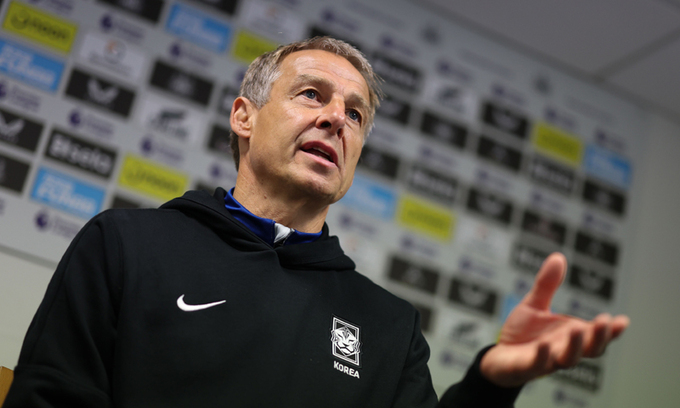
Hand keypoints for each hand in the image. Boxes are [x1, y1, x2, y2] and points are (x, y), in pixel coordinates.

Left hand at [479, 253, 628, 386]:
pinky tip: (545, 345)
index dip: (611, 331)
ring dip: (575, 345)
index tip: (623, 320)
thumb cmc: (522, 333)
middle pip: (590, 349)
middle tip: (605, 321)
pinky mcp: (526, 367)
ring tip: (577, 328)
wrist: (498, 356)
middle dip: (599, 337)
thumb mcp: (534, 304)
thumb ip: (547, 285)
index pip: (596, 336)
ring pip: (568, 359)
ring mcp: (547, 360)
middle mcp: (563, 349)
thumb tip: (558, 257)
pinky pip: (537, 364)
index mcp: (570, 335)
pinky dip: (543, 356)